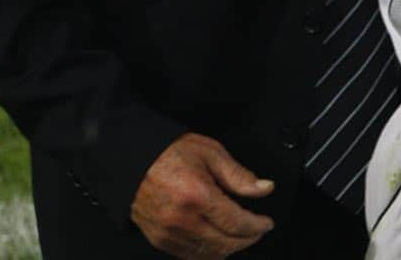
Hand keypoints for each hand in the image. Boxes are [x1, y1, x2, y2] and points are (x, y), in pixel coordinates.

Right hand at [131, 133, 273, 258]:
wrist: (134, 160)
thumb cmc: (170, 152)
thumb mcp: (211, 152)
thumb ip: (239, 175)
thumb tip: (264, 188)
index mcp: (198, 195)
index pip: (236, 223)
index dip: (256, 226)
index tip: (266, 223)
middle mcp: (183, 219)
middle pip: (225, 244)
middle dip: (247, 239)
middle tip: (258, 230)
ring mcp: (169, 234)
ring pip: (209, 255)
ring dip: (230, 248)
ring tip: (241, 235)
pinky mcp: (160, 241)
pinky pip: (191, 256)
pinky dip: (210, 253)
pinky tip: (218, 242)